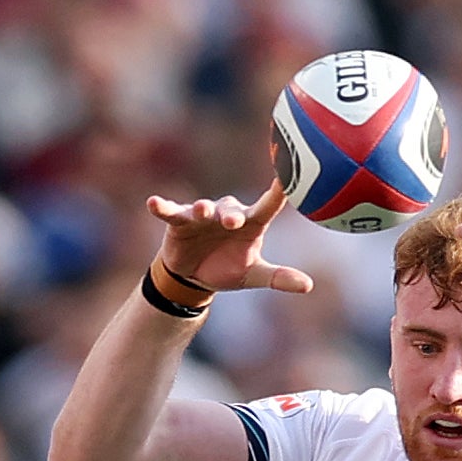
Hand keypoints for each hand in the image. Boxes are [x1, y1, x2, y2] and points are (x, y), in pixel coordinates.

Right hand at [143, 159, 318, 301]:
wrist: (194, 276)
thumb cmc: (228, 268)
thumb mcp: (253, 275)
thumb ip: (278, 277)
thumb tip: (308, 285)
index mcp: (251, 223)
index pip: (269, 205)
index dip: (279, 190)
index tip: (289, 174)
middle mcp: (228, 213)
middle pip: (231, 210)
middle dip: (231, 215)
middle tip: (234, 222)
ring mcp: (202, 215)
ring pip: (203, 208)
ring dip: (202, 210)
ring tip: (202, 212)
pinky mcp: (179, 220)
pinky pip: (171, 211)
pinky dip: (163, 207)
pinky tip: (153, 203)